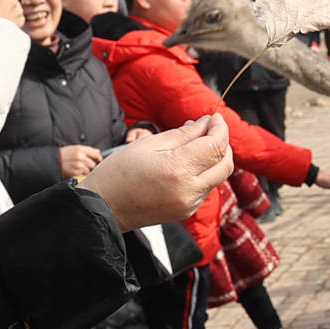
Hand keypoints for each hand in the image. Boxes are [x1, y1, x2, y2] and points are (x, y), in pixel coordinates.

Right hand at [57, 144, 103, 178]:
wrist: (52, 161)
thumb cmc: (63, 155)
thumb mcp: (74, 148)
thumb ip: (87, 150)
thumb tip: (98, 152)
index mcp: (80, 149)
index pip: (96, 154)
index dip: (99, 158)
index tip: (99, 160)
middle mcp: (80, 157)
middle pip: (93, 164)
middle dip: (90, 165)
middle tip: (84, 164)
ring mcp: (78, 165)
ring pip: (89, 170)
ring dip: (85, 170)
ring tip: (78, 167)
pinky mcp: (76, 172)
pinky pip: (83, 174)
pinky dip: (81, 173)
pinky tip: (75, 170)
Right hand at [79, 115, 233, 230]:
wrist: (104, 207)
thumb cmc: (118, 174)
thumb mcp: (149, 144)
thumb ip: (183, 134)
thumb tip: (205, 124)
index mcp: (179, 170)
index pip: (216, 145)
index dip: (219, 128)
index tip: (214, 118)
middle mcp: (189, 190)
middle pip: (225, 163)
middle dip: (222, 143)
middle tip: (207, 129)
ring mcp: (190, 204)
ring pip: (217, 176)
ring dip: (212, 158)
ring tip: (191, 144)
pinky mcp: (187, 211)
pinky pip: (205, 187)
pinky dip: (203, 172)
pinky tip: (186, 162)